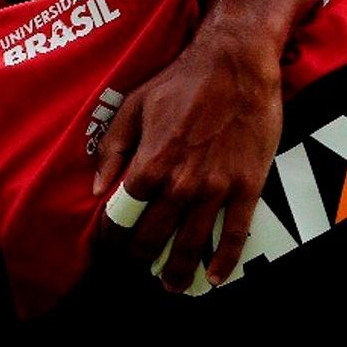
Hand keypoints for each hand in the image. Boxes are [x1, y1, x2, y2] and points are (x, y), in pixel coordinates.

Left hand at [92, 30, 282, 292]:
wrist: (237, 61)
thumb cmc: (184, 79)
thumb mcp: (134, 105)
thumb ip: (112, 149)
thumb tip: (99, 188)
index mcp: (150, 163)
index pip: (123, 217)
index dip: (114, 237)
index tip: (114, 244)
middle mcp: (181, 182)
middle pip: (154, 238)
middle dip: (143, 258)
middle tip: (142, 266)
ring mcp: (216, 187)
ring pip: (192, 244)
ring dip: (179, 271)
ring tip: (173, 285)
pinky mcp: (248, 184)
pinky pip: (235, 233)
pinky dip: (224, 259)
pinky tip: (216, 275)